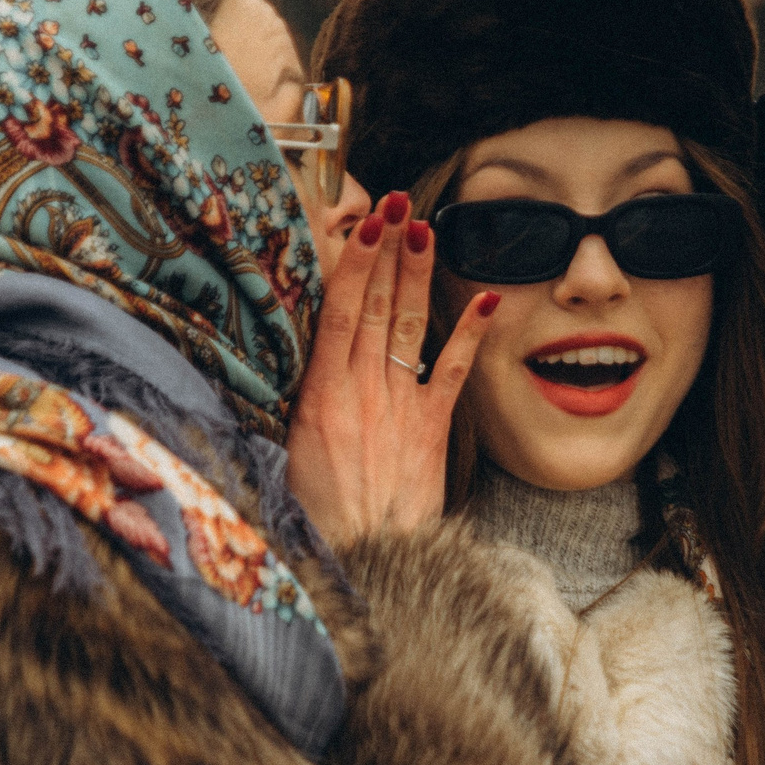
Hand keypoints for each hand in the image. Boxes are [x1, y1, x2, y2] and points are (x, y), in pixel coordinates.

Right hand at [285, 190, 496, 543]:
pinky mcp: (429, 429)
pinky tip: (485, 297)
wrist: (364, 563)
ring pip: (407, 326)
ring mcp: (398, 407)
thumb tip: (279, 373)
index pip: (338, 312)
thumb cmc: (318, 518)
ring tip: (423, 228)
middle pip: (373, 306)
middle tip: (393, 202)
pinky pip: (452, 371)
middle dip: (385, 250)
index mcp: (318, 397)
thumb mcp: (283, 457)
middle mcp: (361, 393)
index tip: (361, 223)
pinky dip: (469, 333)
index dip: (352, 263)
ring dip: (416, 275)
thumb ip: (291, 409)